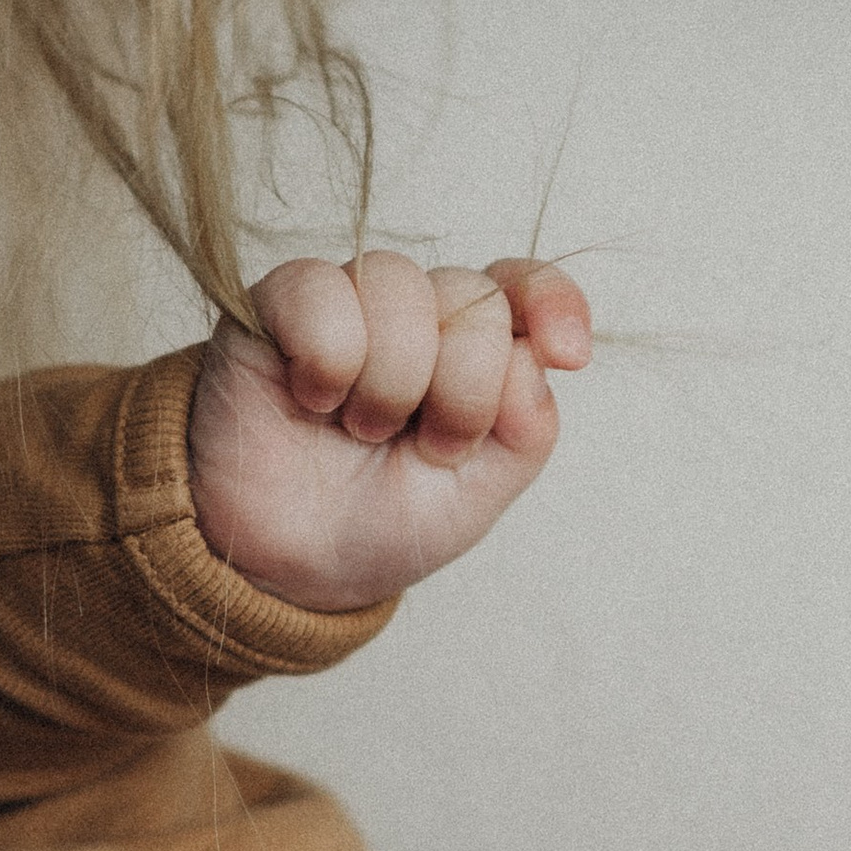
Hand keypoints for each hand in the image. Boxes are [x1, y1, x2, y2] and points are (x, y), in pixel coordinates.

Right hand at [188, 252, 590, 612]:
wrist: (289, 566)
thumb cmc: (382, 522)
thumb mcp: (482, 492)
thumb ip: (527, 424)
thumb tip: (537, 356)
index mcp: (473, 346)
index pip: (524, 285)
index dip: (553, 301)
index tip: (571, 354)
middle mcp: (417, 310)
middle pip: (473, 296)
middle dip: (461, 392)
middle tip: (423, 446)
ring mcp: (350, 298)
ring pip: (400, 288)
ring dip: (390, 384)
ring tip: (362, 429)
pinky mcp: (280, 301)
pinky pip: (322, 293)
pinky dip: (328, 362)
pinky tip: (313, 400)